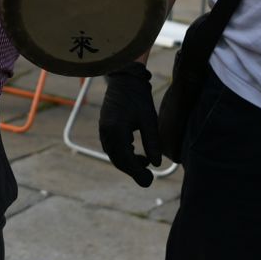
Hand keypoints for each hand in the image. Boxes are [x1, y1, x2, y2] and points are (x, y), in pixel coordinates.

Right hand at [99, 62, 162, 186]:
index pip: (125, 160)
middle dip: (133, 170)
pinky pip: (113, 147)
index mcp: (115, 131)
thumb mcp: (149, 120)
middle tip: (149, 178)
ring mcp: (104, 131)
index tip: (150, 181)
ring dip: (129, 162)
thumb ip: (152, 142)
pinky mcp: (106, 128)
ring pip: (115, 155)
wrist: (125, 78)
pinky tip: (136, 153)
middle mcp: (106, 133)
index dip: (137, 173)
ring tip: (145, 163)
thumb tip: (157, 164)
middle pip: (118, 160)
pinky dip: (124, 154)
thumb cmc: (138, 97)